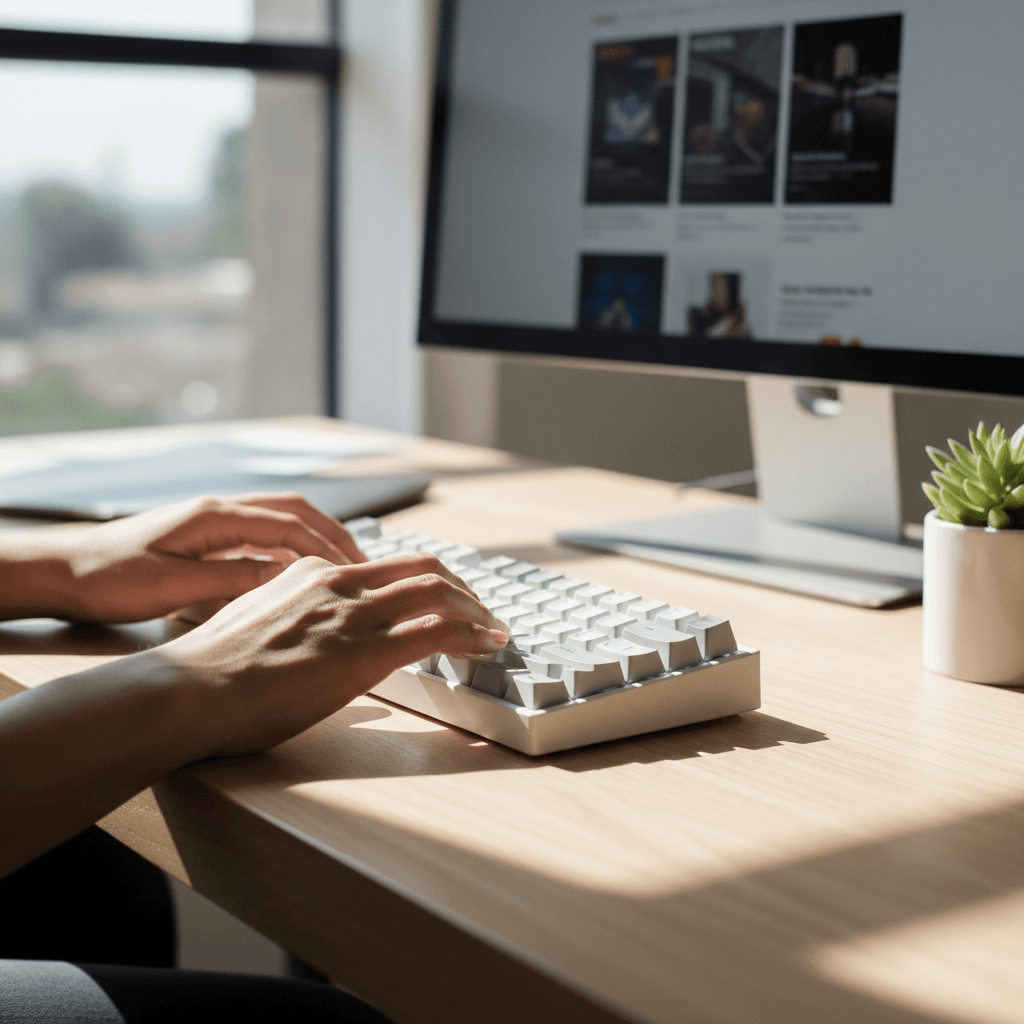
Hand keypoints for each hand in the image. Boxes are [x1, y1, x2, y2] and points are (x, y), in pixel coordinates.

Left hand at [35, 492, 365, 623]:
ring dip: (315, 538)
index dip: (327, 546)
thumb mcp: (174, 586)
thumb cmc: (109, 577)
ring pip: (280, 520)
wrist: (64, 571)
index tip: (355, 569)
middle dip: (333, 533)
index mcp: (215, 516)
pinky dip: (289, 549)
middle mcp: (219, 510)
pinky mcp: (206, 537)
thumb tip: (285, 578)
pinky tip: (299, 572)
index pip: (289, 524)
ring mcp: (213, 521)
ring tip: (343, 567)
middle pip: (294, 510)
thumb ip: (233, 579)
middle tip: (363, 563)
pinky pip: (261, 536)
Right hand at [163, 551, 508, 756]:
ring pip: (438, 590)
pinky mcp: (364, 649)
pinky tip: (486, 647)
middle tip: (481, 613)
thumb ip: (296, 625)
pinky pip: (437, 630)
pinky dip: (472, 634)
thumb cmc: (213, 673)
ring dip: (476, 610)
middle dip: (462, 588)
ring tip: (494, 631)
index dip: (425, 580)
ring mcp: (353, 613)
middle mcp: (338, 582)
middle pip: (423, 566)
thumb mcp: (259, 627)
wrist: (189, 690)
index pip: (385, 565)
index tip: (443, 599)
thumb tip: (324, 650)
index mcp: (311, 573)